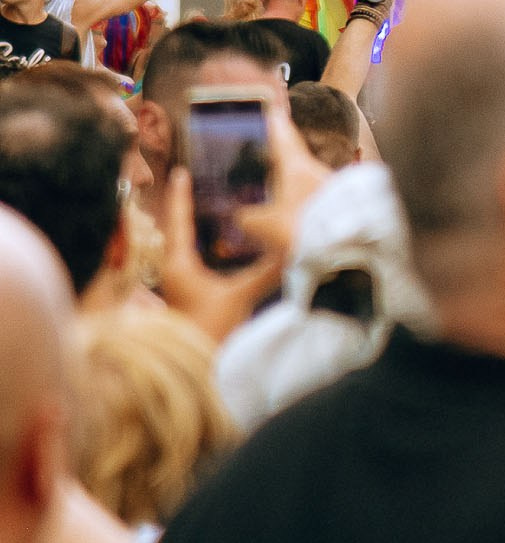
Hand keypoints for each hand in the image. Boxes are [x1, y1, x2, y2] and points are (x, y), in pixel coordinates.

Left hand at [156, 91, 328, 345]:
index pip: (178, 220)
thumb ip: (267, 271)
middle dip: (191, 208)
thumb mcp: (240, 296)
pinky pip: (194, 263)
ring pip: (185, 248)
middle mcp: (173, 271)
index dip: (182, 195)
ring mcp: (178, 285)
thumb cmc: (208, 332)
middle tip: (203, 183)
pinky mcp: (187, 297)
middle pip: (178, 231)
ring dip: (198, 228)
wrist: (192, 370)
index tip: (182, 172)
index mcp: (178, 264)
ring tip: (214, 207)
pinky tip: (223, 245)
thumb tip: (295, 248)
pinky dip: (206, 248)